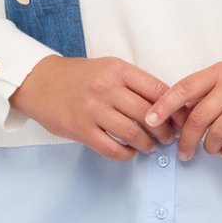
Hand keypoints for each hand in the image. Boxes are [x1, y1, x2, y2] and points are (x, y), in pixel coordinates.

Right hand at [9, 55, 176, 159]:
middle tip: (169, 138)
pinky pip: (112, 149)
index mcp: (118, 69)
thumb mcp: (108, 68)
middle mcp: (107, 88)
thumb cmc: (79, 76)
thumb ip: (133, 83)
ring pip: (133, 133)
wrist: (39, 81)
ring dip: (148, 144)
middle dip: (165, 131)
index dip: (175, 109)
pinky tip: (130, 152)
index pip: (158, 90)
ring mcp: (93, 110)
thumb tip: (166, 104)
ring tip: (150, 147)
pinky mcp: (81, 129)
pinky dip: (127, 154)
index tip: (182, 119)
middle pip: (149, 114)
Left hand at [144, 48, 221, 160]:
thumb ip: (209, 91)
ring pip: (216, 134)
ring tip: (211, 149)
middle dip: (185, 140)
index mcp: (219, 72)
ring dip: (209, 148)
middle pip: (197, 118)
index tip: (149, 120)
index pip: (184, 88)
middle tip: (182, 153)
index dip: (164, 106)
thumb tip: (179, 115)